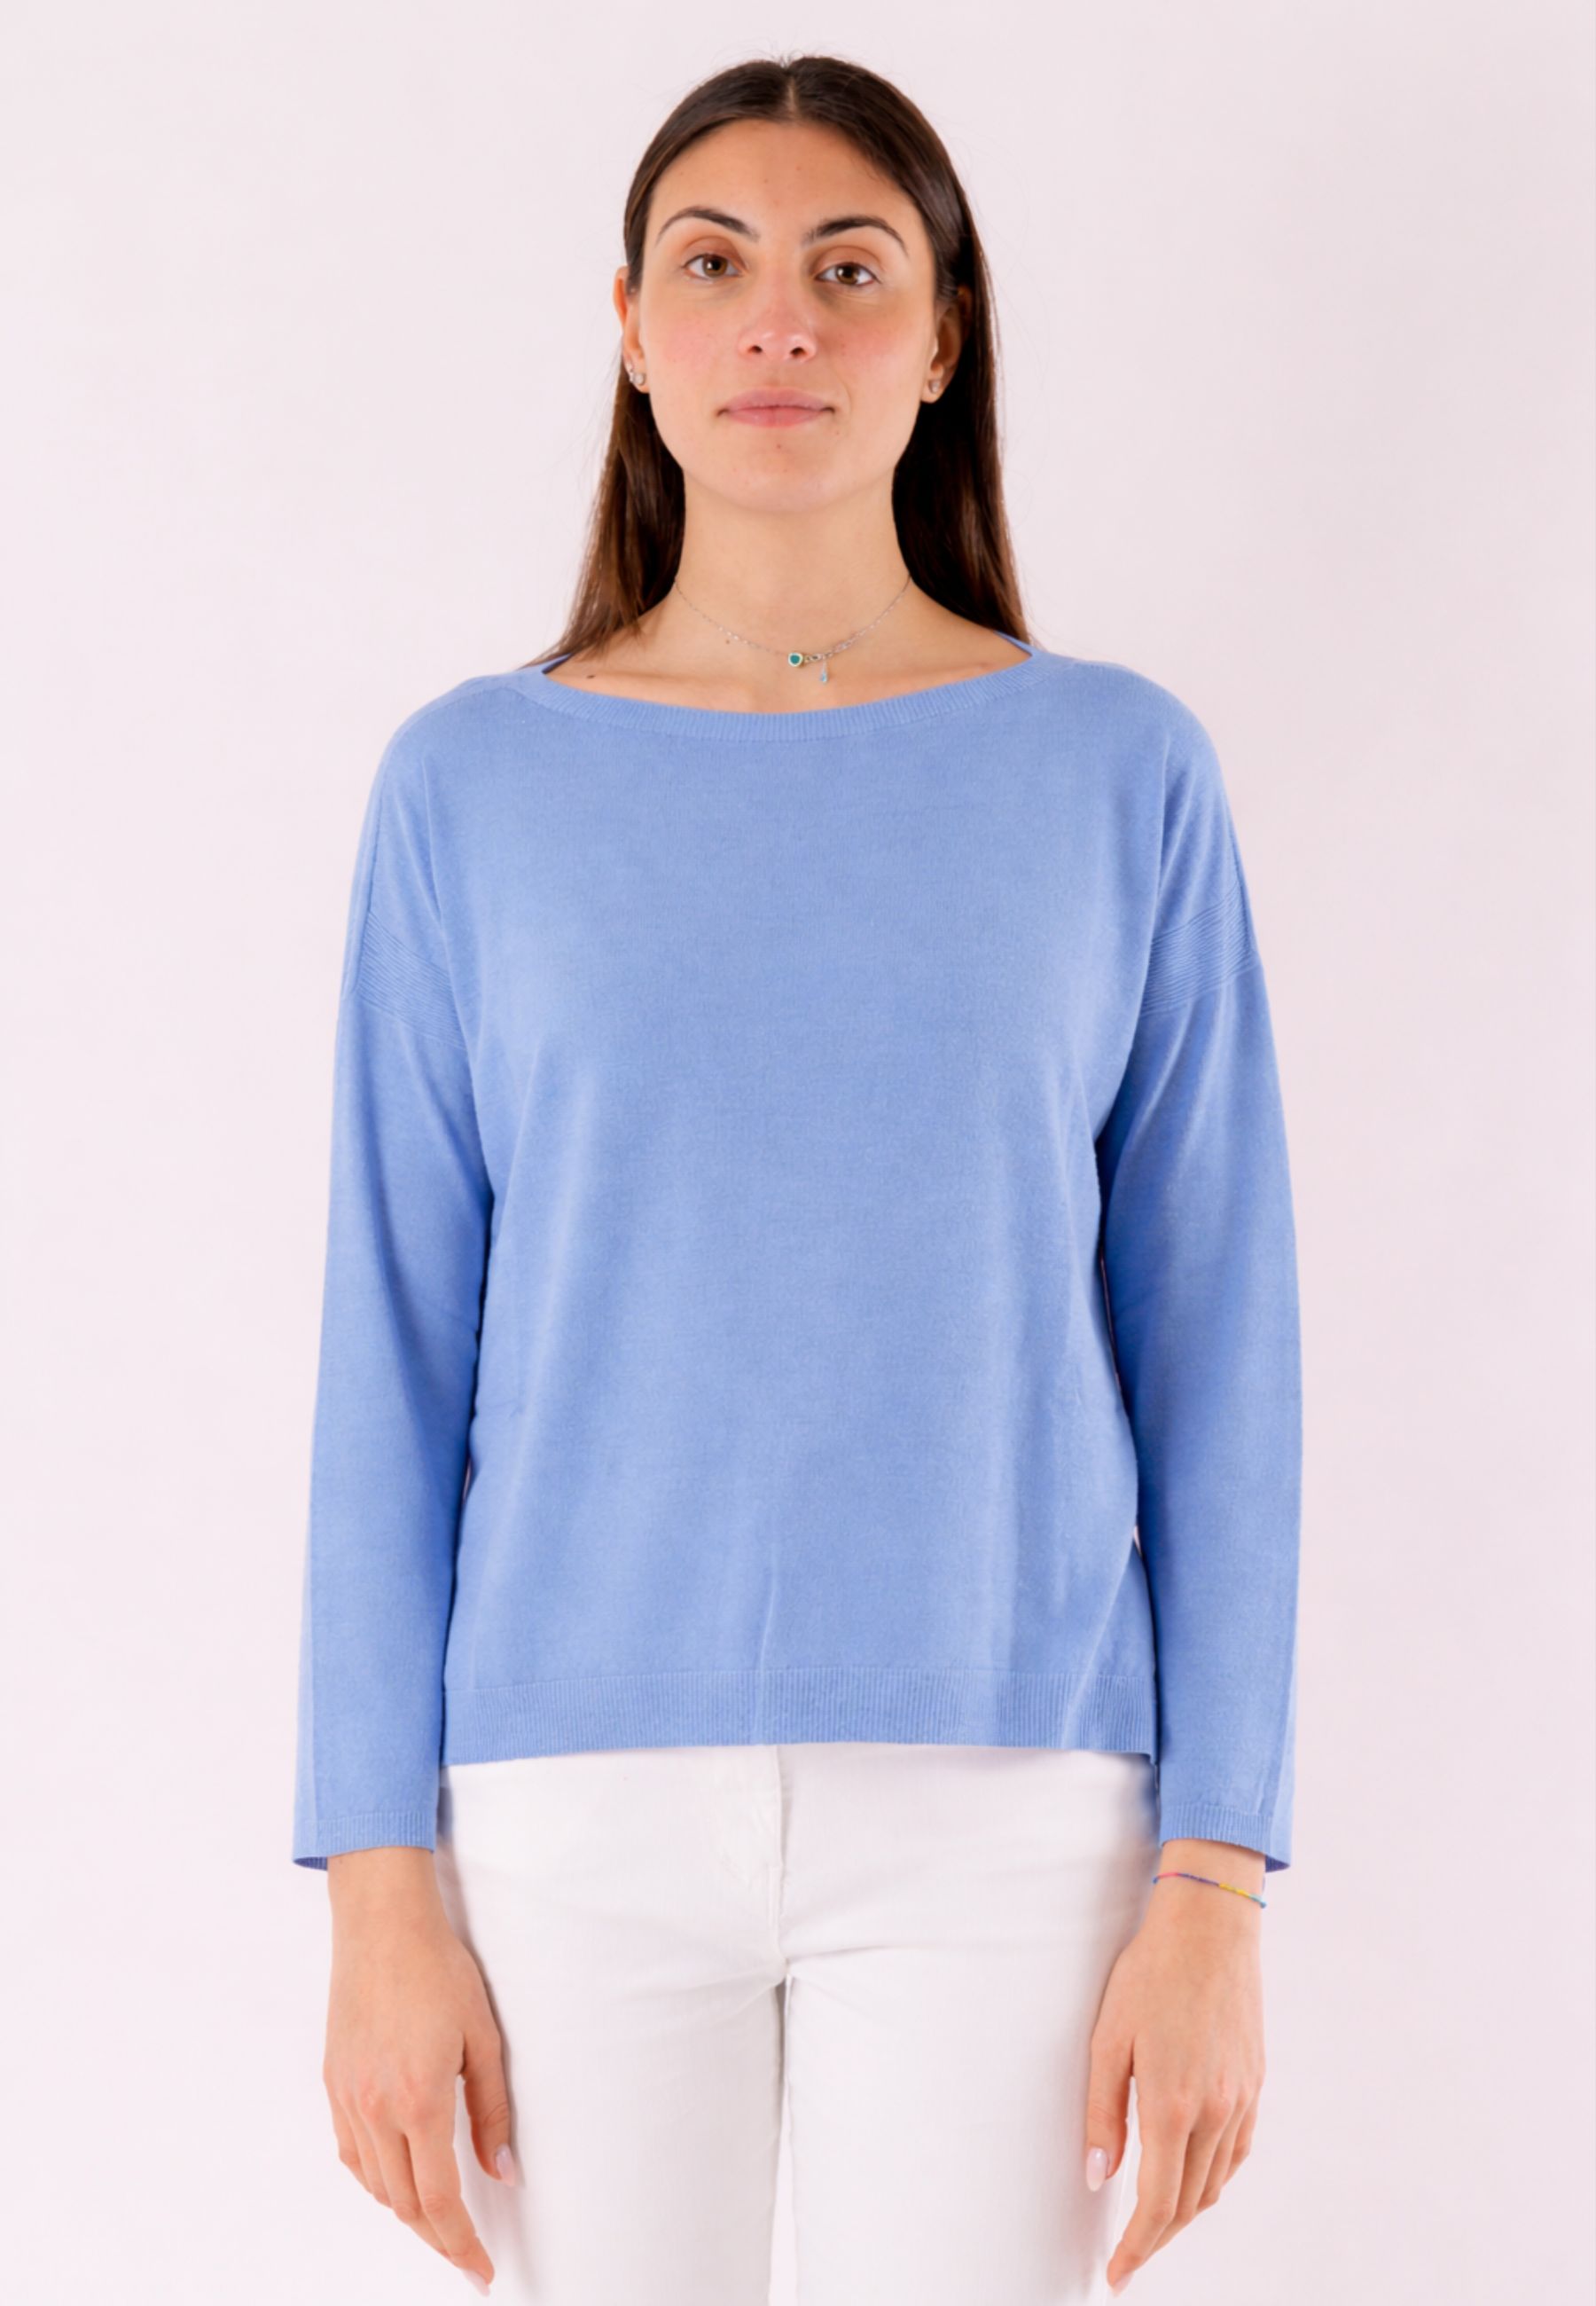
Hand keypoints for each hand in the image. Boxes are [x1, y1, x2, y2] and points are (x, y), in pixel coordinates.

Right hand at [322, 1848, 515, 2292]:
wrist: (381, 1926)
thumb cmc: (438, 1970)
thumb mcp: (484, 2039)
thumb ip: (492, 2113)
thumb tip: (504, 2172)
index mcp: (420, 2099)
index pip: (440, 2200)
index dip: (461, 2245)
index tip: (481, 2271)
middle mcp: (376, 2108)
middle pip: (405, 2204)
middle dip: (438, 2238)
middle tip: (466, 2255)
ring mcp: (348, 2099)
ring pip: (375, 2185)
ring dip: (408, 2210)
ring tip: (440, 2219)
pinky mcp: (333, 2085)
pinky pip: (351, 2155)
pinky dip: (376, 2178)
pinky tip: (399, 2175)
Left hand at [1084, 1841, 1266, 2293]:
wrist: (1210, 1928)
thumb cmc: (1151, 1975)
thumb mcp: (1108, 2040)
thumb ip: (1102, 2114)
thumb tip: (1099, 2176)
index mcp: (1173, 2105)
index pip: (1157, 2205)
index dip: (1136, 2248)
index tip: (1117, 2274)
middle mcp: (1215, 2113)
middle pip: (1188, 2205)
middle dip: (1157, 2237)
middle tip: (1128, 2253)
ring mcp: (1241, 2100)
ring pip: (1215, 2184)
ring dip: (1185, 2212)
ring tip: (1154, 2222)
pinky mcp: (1255, 2085)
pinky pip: (1237, 2154)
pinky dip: (1214, 2178)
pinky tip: (1193, 2175)